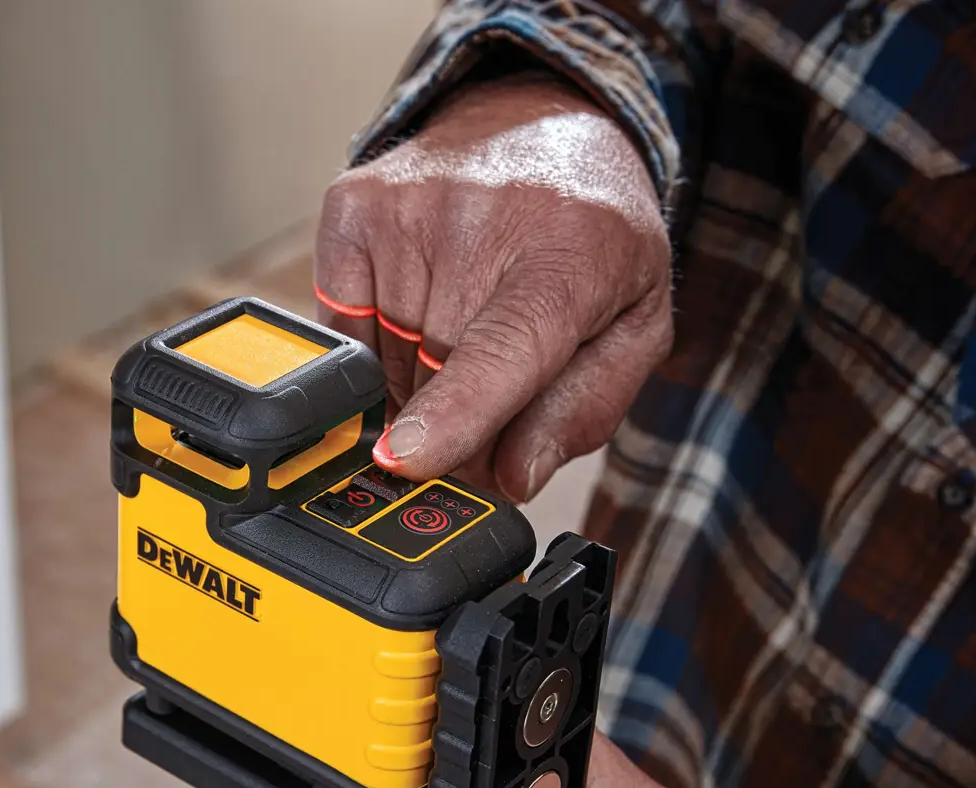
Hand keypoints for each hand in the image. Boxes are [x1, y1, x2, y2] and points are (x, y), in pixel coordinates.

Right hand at [315, 75, 670, 499]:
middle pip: (437, 378)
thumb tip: (510, 478)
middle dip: (459, 423)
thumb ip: (584, 411)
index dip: (453, 413)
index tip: (404, 459)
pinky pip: (342, 329)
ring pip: (386, 363)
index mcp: (573, 255)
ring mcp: (406, 209)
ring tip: (465, 330)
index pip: (502, 349)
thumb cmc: (592, 237)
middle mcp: (483, 219)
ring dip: (417, 382)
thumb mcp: (633, 326)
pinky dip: (374, 346)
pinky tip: (418, 311)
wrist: (540, 120)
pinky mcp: (352, 207)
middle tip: (496, 394)